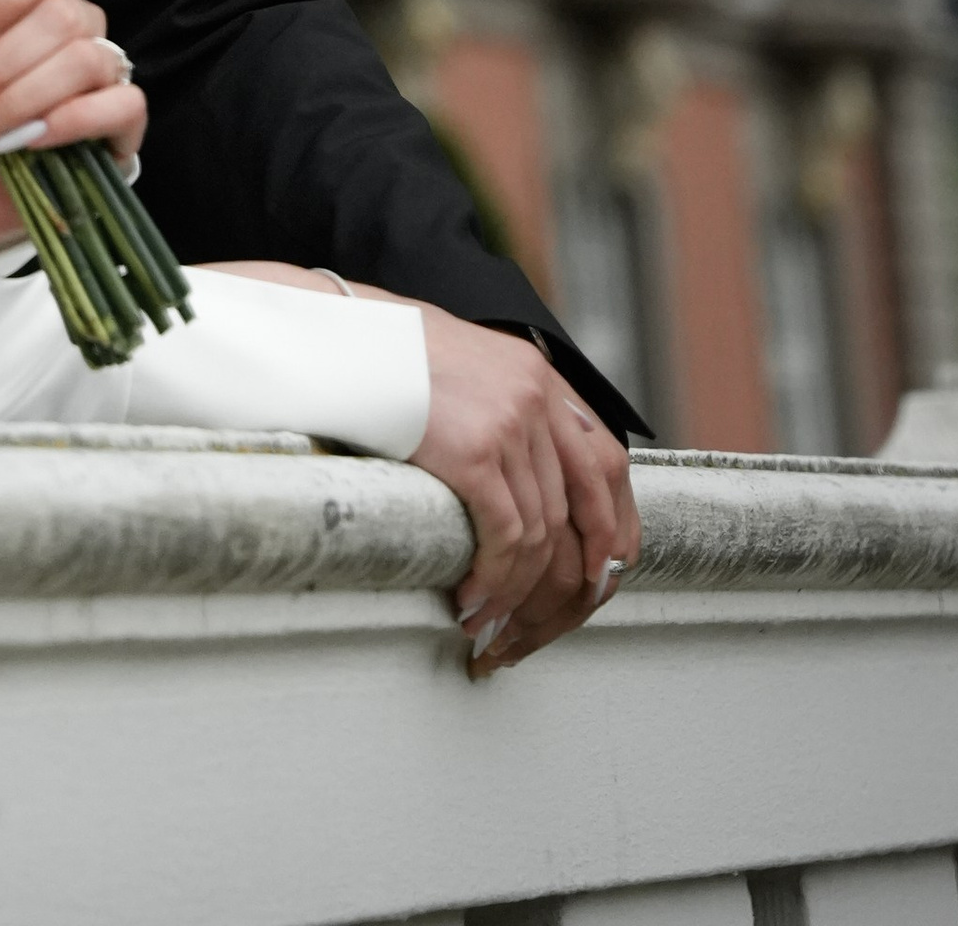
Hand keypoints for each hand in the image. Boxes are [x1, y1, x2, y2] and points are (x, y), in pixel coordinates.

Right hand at [407, 313, 639, 670]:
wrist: (347, 342)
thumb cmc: (391, 359)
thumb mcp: (467, 370)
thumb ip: (504, 411)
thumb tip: (516, 480)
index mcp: (540, 378)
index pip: (606, 460)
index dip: (610, 523)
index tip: (598, 570)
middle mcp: (536, 397)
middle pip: (578, 507)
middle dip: (566, 574)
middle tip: (541, 615)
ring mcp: (510, 423)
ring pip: (539, 532)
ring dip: (517, 588)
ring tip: (489, 615)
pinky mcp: (475, 452)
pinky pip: (505, 536)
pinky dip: (494, 578)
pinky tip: (471, 596)